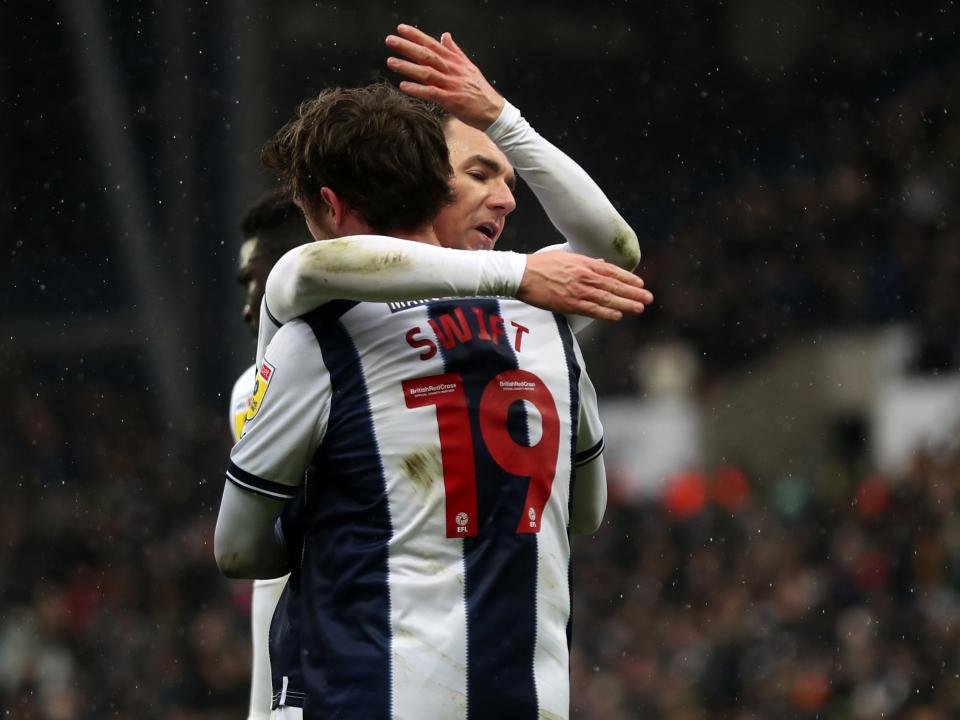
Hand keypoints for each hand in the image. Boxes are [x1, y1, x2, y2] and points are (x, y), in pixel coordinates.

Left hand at [385, 24, 504, 129]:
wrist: (493, 110)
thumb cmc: (479, 90)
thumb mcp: (469, 66)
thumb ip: (455, 51)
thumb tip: (445, 35)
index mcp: (455, 61)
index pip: (432, 44)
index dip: (416, 36)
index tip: (401, 29)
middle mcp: (452, 70)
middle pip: (426, 55)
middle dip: (407, 47)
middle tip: (389, 40)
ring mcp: (452, 84)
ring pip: (426, 72)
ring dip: (408, 67)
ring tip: (391, 62)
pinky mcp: (452, 100)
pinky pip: (431, 93)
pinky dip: (417, 89)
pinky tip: (404, 86)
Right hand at [518, 252, 652, 320]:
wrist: (522, 274)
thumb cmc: (541, 264)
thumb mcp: (566, 257)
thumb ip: (586, 261)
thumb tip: (601, 263)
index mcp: (584, 263)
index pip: (612, 272)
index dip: (628, 279)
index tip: (641, 284)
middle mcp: (585, 276)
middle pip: (614, 285)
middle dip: (633, 293)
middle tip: (649, 299)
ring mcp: (578, 290)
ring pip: (607, 298)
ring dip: (625, 304)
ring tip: (639, 308)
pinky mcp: (569, 303)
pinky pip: (592, 309)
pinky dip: (606, 313)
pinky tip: (618, 316)